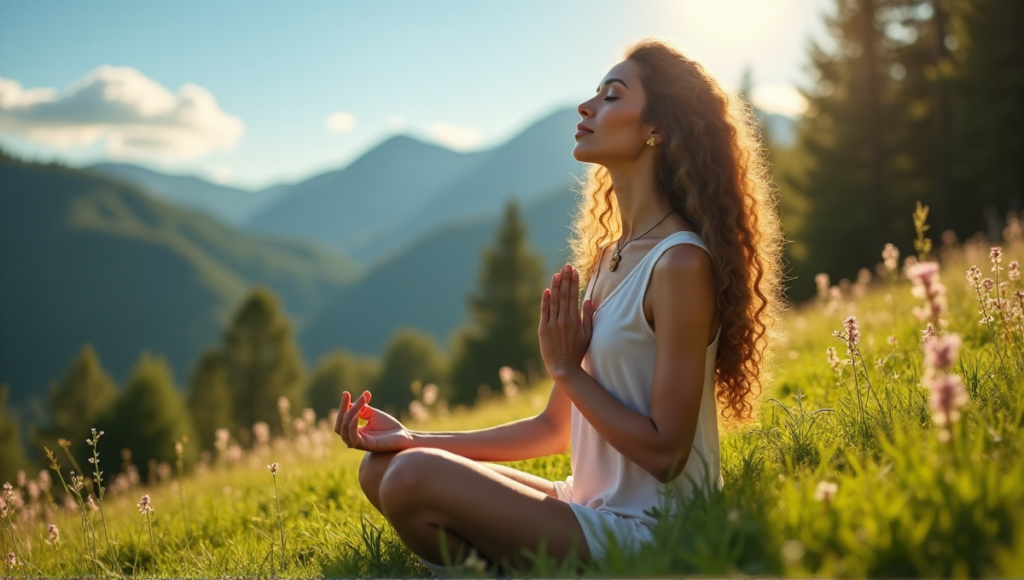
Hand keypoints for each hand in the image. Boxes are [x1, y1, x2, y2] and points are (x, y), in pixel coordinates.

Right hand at [334, 390, 413, 452]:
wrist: (404, 435)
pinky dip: (352, 425)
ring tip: (361, 402)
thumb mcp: (373, 414)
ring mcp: (358, 443)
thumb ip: (361, 409)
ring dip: (350, 413)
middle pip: (338, 426)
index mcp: (354, 432)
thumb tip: (350, 402)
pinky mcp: (365, 446)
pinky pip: (353, 437)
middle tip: (347, 395)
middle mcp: (353, 439)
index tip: (346, 393)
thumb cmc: (389, 426)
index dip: (342, 407)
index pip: (341, 420)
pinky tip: (357, 414)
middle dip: (342, 409)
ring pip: (344, 430)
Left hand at [539, 263, 593, 380]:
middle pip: (564, 295)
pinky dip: (545, 300)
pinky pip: (544, 312)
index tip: (574, 271)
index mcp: (575, 320)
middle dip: (565, 279)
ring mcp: (553, 324)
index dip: (574, 282)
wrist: (563, 367)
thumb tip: (590, 300)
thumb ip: (589, 316)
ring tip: (557, 273)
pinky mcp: (543, 329)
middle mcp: (564, 320)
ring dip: (555, 286)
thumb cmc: (578, 351)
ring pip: (554, 301)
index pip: (574, 296)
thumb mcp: (588, 334)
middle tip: (566, 266)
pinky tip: (547, 290)